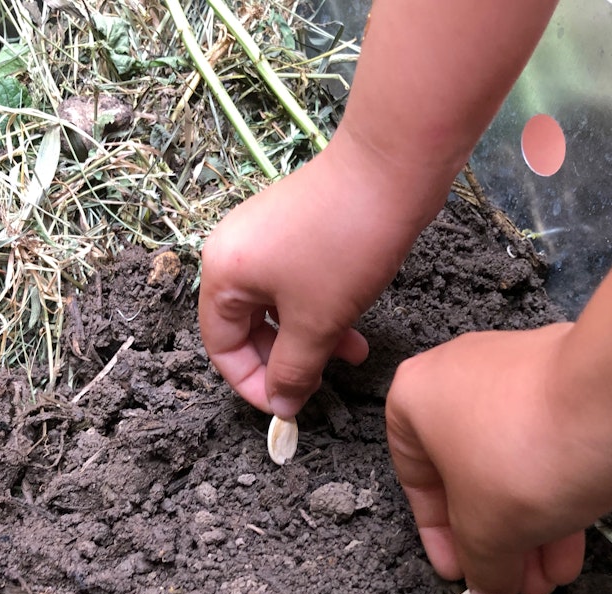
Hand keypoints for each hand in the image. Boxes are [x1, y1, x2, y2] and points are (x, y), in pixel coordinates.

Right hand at [199, 144, 444, 416]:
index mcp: (222, 273)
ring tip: (352, 356)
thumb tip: (281, 405)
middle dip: (286, 360)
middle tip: (319, 384)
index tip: (288, 406)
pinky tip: (355, 327)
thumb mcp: (316, 322)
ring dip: (310, 338)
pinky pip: (297, 284)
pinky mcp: (295, 227)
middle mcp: (234, 252)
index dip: (252, 384)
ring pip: (278, 308)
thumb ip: (293, 370)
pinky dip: (320, 310)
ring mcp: (265, 236)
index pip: (221, 346)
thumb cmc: (344, 245)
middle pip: (247, 327)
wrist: (390, 169)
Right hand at [385, 324, 611, 593]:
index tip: (461, 574)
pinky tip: (572, 553)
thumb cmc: (524, 454)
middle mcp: (462, 379)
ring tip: (550, 581)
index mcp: (419, 395)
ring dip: (529, 531)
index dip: (438, 535)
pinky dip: (558, 499)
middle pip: (469, 476)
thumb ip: (479, 565)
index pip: (414, 477)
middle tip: (513, 585)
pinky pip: (552, 453)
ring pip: (514, 468)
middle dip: (494, 540)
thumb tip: (486, 592)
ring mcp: (521, 380)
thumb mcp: (486, 529)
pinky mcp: (573, 390)